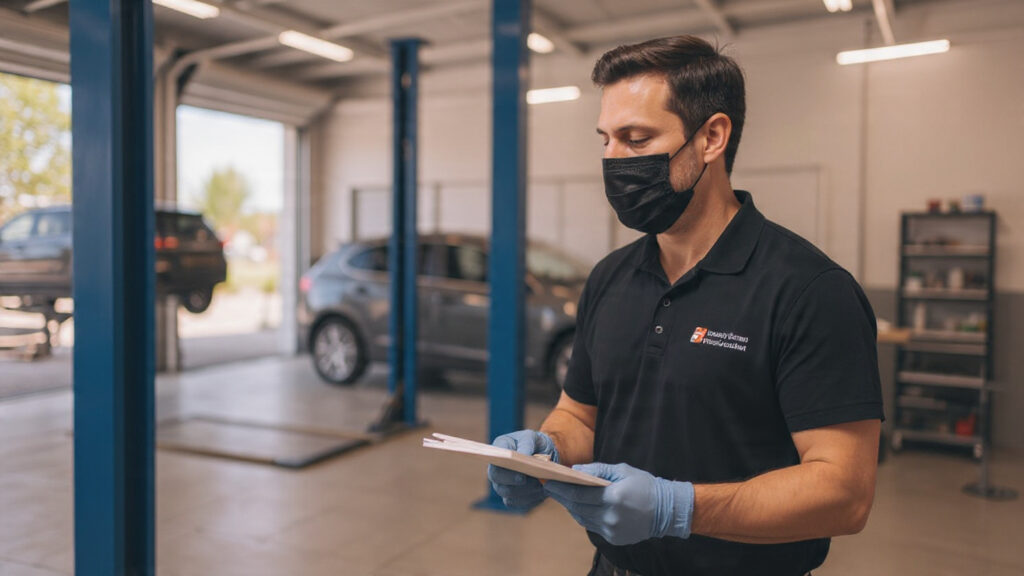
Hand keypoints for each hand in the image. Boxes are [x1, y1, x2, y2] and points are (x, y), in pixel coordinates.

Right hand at [486, 430, 558, 509]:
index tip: (521, 476)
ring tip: (541, 484)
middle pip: (498, 481)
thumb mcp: (533, 437)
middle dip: (516, 483)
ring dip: (527, 491)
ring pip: (509, 495)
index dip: (505, 470)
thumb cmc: (536, 443)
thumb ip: (527, 443)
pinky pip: (519, 503)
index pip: (494, 460)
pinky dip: (532, 499)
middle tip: (533, 481)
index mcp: (499, 450)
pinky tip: (542, 491)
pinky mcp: (513, 497)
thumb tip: (523, 455)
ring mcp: (502, 485)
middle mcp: (496, 469)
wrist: (545, 456)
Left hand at [544, 462, 693, 545]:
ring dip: (571, 508)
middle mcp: (611, 516)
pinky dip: (584, 516)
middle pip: (577, 508)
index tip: (548, 483)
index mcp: (613, 497)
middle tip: (549, 488)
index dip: (561, 489)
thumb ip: (598, 469)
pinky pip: (592, 526)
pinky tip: (578, 507)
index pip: (578, 495)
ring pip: (583, 518)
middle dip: (561, 497)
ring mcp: (612, 530)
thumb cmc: (644, 485)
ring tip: (562, 497)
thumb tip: (575, 469)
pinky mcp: (614, 539)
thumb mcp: (622, 470)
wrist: (666, 511)